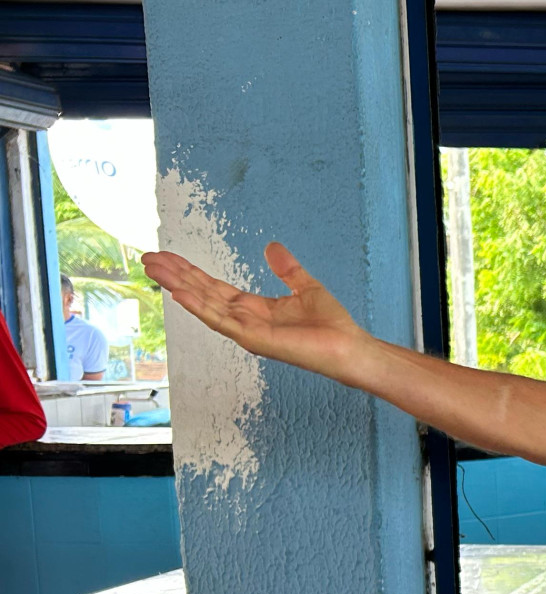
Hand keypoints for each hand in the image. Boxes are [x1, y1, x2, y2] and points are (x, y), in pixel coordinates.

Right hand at [142, 243, 369, 380]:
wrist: (350, 347)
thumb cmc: (331, 325)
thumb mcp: (305, 287)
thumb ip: (286, 269)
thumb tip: (271, 246)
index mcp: (253, 308)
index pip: (213, 288)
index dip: (190, 272)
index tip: (167, 257)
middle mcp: (244, 320)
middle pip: (202, 294)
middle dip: (175, 276)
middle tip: (147, 258)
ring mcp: (247, 331)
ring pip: (205, 305)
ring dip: (178, 287)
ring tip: (154, 269)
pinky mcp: (254, 340)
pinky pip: (221, 321)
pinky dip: (199, 307)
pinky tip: (179, 293)